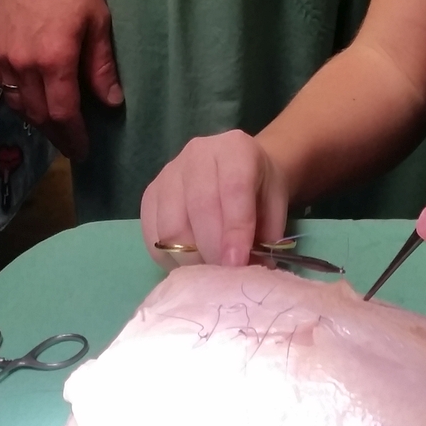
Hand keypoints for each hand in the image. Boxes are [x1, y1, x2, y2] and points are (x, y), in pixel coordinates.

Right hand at [0, 0, 122, 159]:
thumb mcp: (98, 19)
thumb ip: (101, 65)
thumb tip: (111, 101)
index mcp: (54, 60)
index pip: (63, 113)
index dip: (74, 137)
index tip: (84, 151)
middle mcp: (24, 65)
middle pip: (38, 115)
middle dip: (57, 136)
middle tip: (72, 145)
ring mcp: (5, 56)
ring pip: (18, 104)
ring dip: (37, 121)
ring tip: (55, 127)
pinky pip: (4, 86)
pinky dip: (19, 101)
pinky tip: (32, 99)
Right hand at [140, 132, 289, 266]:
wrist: (240, 169)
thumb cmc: (259, 191)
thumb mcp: (275, 208)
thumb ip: (266, 237)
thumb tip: (251, 273)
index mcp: (235, 149)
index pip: (233, 188)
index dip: (234, 230)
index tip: (236, 264)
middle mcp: (198, 153)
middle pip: (198, 207)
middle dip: (212, 250)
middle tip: (223, 276)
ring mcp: (169, 172)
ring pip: (171, 225)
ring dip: (189, 258)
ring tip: (207, 272)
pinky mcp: (150, 193)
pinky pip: (152, 234)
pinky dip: (169, 257)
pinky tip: (187, 263)